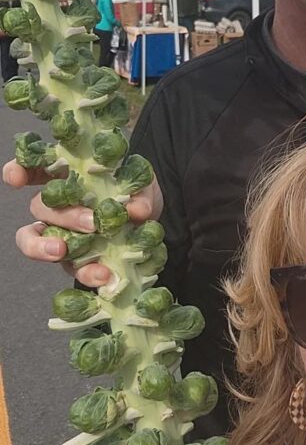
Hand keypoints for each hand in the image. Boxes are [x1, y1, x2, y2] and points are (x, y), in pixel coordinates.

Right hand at [3, 160, 163, 287]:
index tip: (16, 179)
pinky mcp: (76, 260)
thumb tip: (135, 210)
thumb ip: (140, 194)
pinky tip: (101, 275)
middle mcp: (58, 205)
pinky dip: (84, 273)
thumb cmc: (137, 195)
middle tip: (90, 223)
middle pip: (40, 208)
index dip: (20, 171)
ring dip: (44, 247)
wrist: (150, 226)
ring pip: (35, 239)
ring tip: (61, 252)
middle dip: (62, 215)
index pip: (35, 169)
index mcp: (68, 176)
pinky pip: (70, 268)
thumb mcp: (145, 186)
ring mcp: (62, 234)